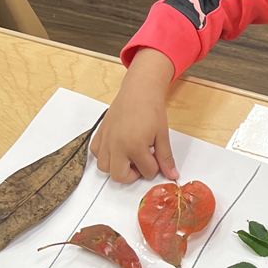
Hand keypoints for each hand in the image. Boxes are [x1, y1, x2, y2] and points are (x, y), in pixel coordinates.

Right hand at [91, 48, 177, 184]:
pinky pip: (95, 152)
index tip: (156, 157)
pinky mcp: (100, 132)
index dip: (154, 167)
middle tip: (141, 163)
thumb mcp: (162, 135)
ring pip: (104, 167)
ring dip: (117, 166)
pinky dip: (105, 155)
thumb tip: (172, 174)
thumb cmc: (151, 109)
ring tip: (129, 156)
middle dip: (132, 175)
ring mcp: (106, 139)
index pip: (146, 172)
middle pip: (119, 176)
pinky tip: (117, 148)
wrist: (139, 91)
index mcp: (134, 146)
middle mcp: (116, 145)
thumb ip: (165, 157)